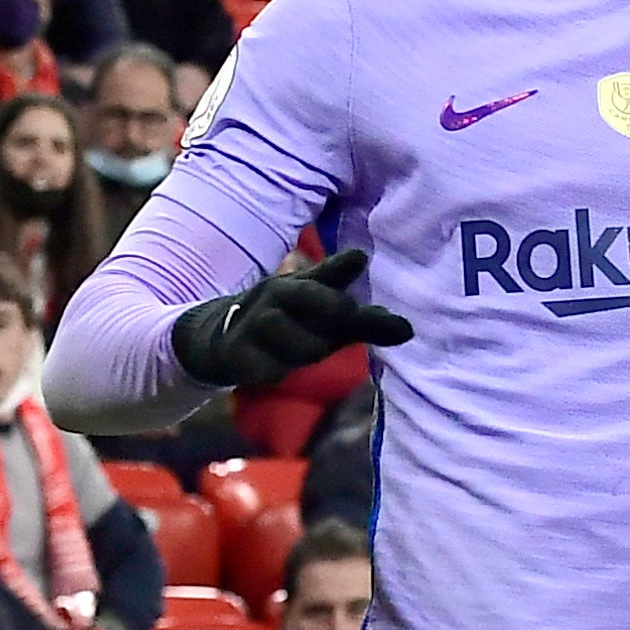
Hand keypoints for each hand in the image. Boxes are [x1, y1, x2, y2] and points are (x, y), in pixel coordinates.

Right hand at [171, 248, 412, 390]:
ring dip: (304, 346)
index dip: (343, 268)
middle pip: (307, 298)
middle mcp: (277, 297)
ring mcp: (254, 324)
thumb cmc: (289, 324)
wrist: (222, 337)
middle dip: (328, 307)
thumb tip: (407, 327)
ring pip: (286, 333)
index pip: (327, 276)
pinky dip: (272, 370)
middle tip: (345, 314)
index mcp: (302, 286)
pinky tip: (274, 371)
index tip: (361, 258)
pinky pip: (260, 365)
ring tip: (306, 351)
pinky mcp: (235, 353)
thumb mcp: (325, 319)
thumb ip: (363, 320)